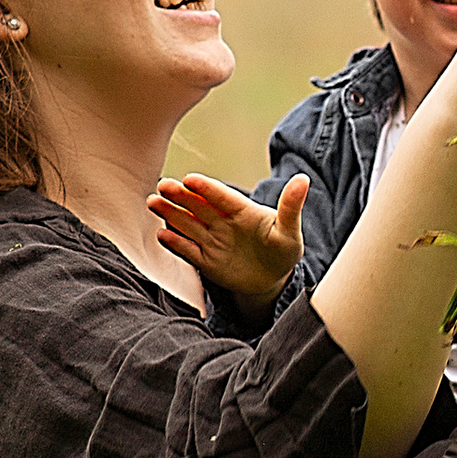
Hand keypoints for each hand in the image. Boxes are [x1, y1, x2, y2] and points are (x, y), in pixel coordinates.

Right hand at [148, 169, 308, 301]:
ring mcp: (213, 240)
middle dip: (181, 196)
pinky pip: (189, 250)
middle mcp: (223, 222)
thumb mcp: (289, 230)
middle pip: (199, 206)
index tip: (190, 179)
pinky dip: (176, 244)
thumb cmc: (283, 250)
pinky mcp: (206, 260)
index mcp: (243, 211)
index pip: (223, 197)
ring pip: (189, 224)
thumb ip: (291, 207)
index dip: (207, 188)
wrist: (272, 279)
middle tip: (163, 185)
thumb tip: (303, 179)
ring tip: (153, 202)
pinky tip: (162, 235)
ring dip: (171, 214)